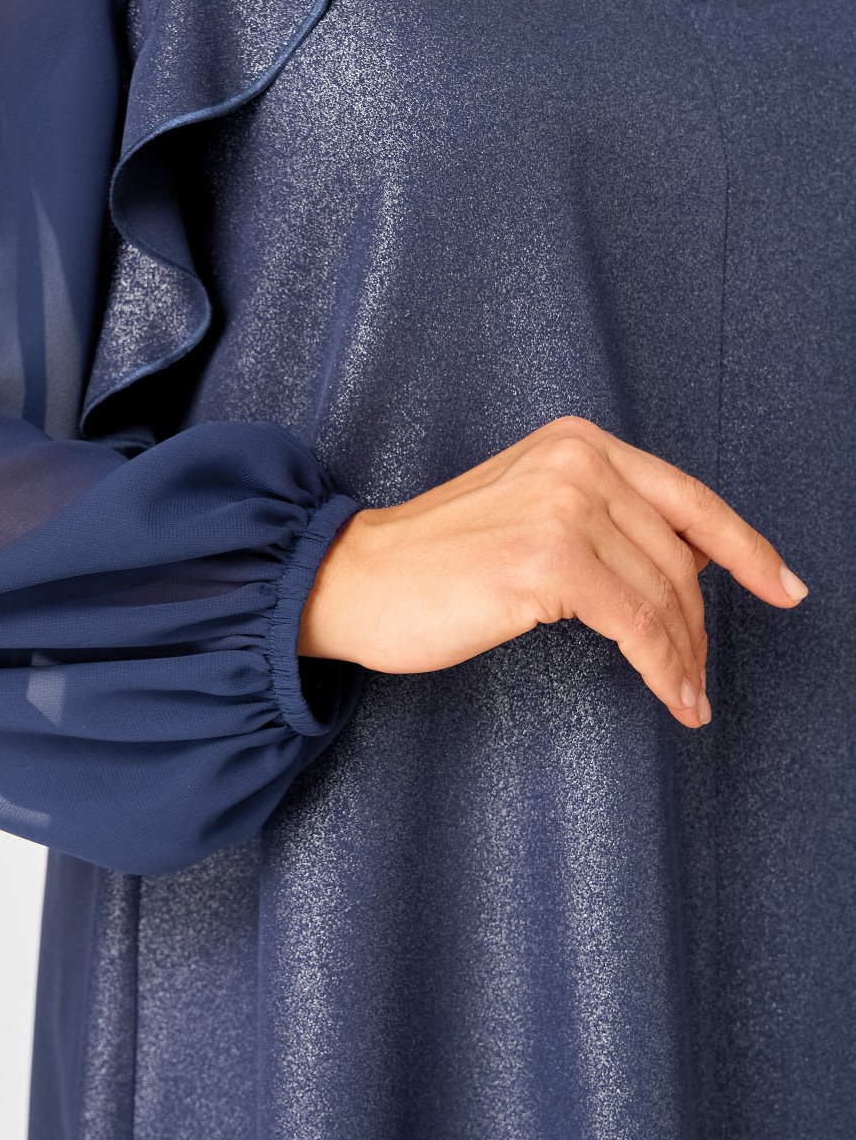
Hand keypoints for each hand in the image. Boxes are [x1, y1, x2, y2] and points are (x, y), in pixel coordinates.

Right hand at [298, 414, 808, 729]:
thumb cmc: (433, 561)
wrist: (353, 581)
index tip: (785, 586)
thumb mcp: (527, 510)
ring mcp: (564, 507)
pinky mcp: (549, 561)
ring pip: (666, 595)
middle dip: (701, 625)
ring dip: (686, 658)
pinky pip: (639, 626)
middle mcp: (577, 462)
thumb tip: (690, 563)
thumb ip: (601, 517)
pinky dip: (665, 669)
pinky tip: (671, 697)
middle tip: (700, 676)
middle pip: (681, 555)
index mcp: (575, 443)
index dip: (747, 547)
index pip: (687, 497)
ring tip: (686, 696)